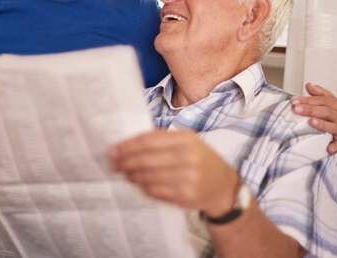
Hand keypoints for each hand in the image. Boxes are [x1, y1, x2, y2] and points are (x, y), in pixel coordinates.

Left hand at [109, 129, 239, 216]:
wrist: (223, 186)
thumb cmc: (199, 159)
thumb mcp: (187, 142)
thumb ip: (161, 140)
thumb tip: (128, 145)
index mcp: (186, 139)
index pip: (148, 141)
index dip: (127, 146)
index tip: (113, 150)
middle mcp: (188, 158)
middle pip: (146, 160)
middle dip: (125, 162)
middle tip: (113, 164)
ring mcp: (187, 179)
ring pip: (148, 177)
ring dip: (132, 175)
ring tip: (124, 173)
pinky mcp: (185, 196)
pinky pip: (155, 191)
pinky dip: (143, 187)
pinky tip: (138, 183)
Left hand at [292, 83, 336, 153]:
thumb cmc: (332, 113)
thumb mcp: (326, 101)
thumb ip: (318, 93)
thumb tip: (308, 85)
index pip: (322, 100)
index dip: (307, 100)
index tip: (294, 101)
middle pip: (326, 110)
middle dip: (310, 109)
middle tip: (296, 109)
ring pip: (333, 124)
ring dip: (322, 124)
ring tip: (310, 121)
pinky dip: (335, 145)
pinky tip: (328, 148)